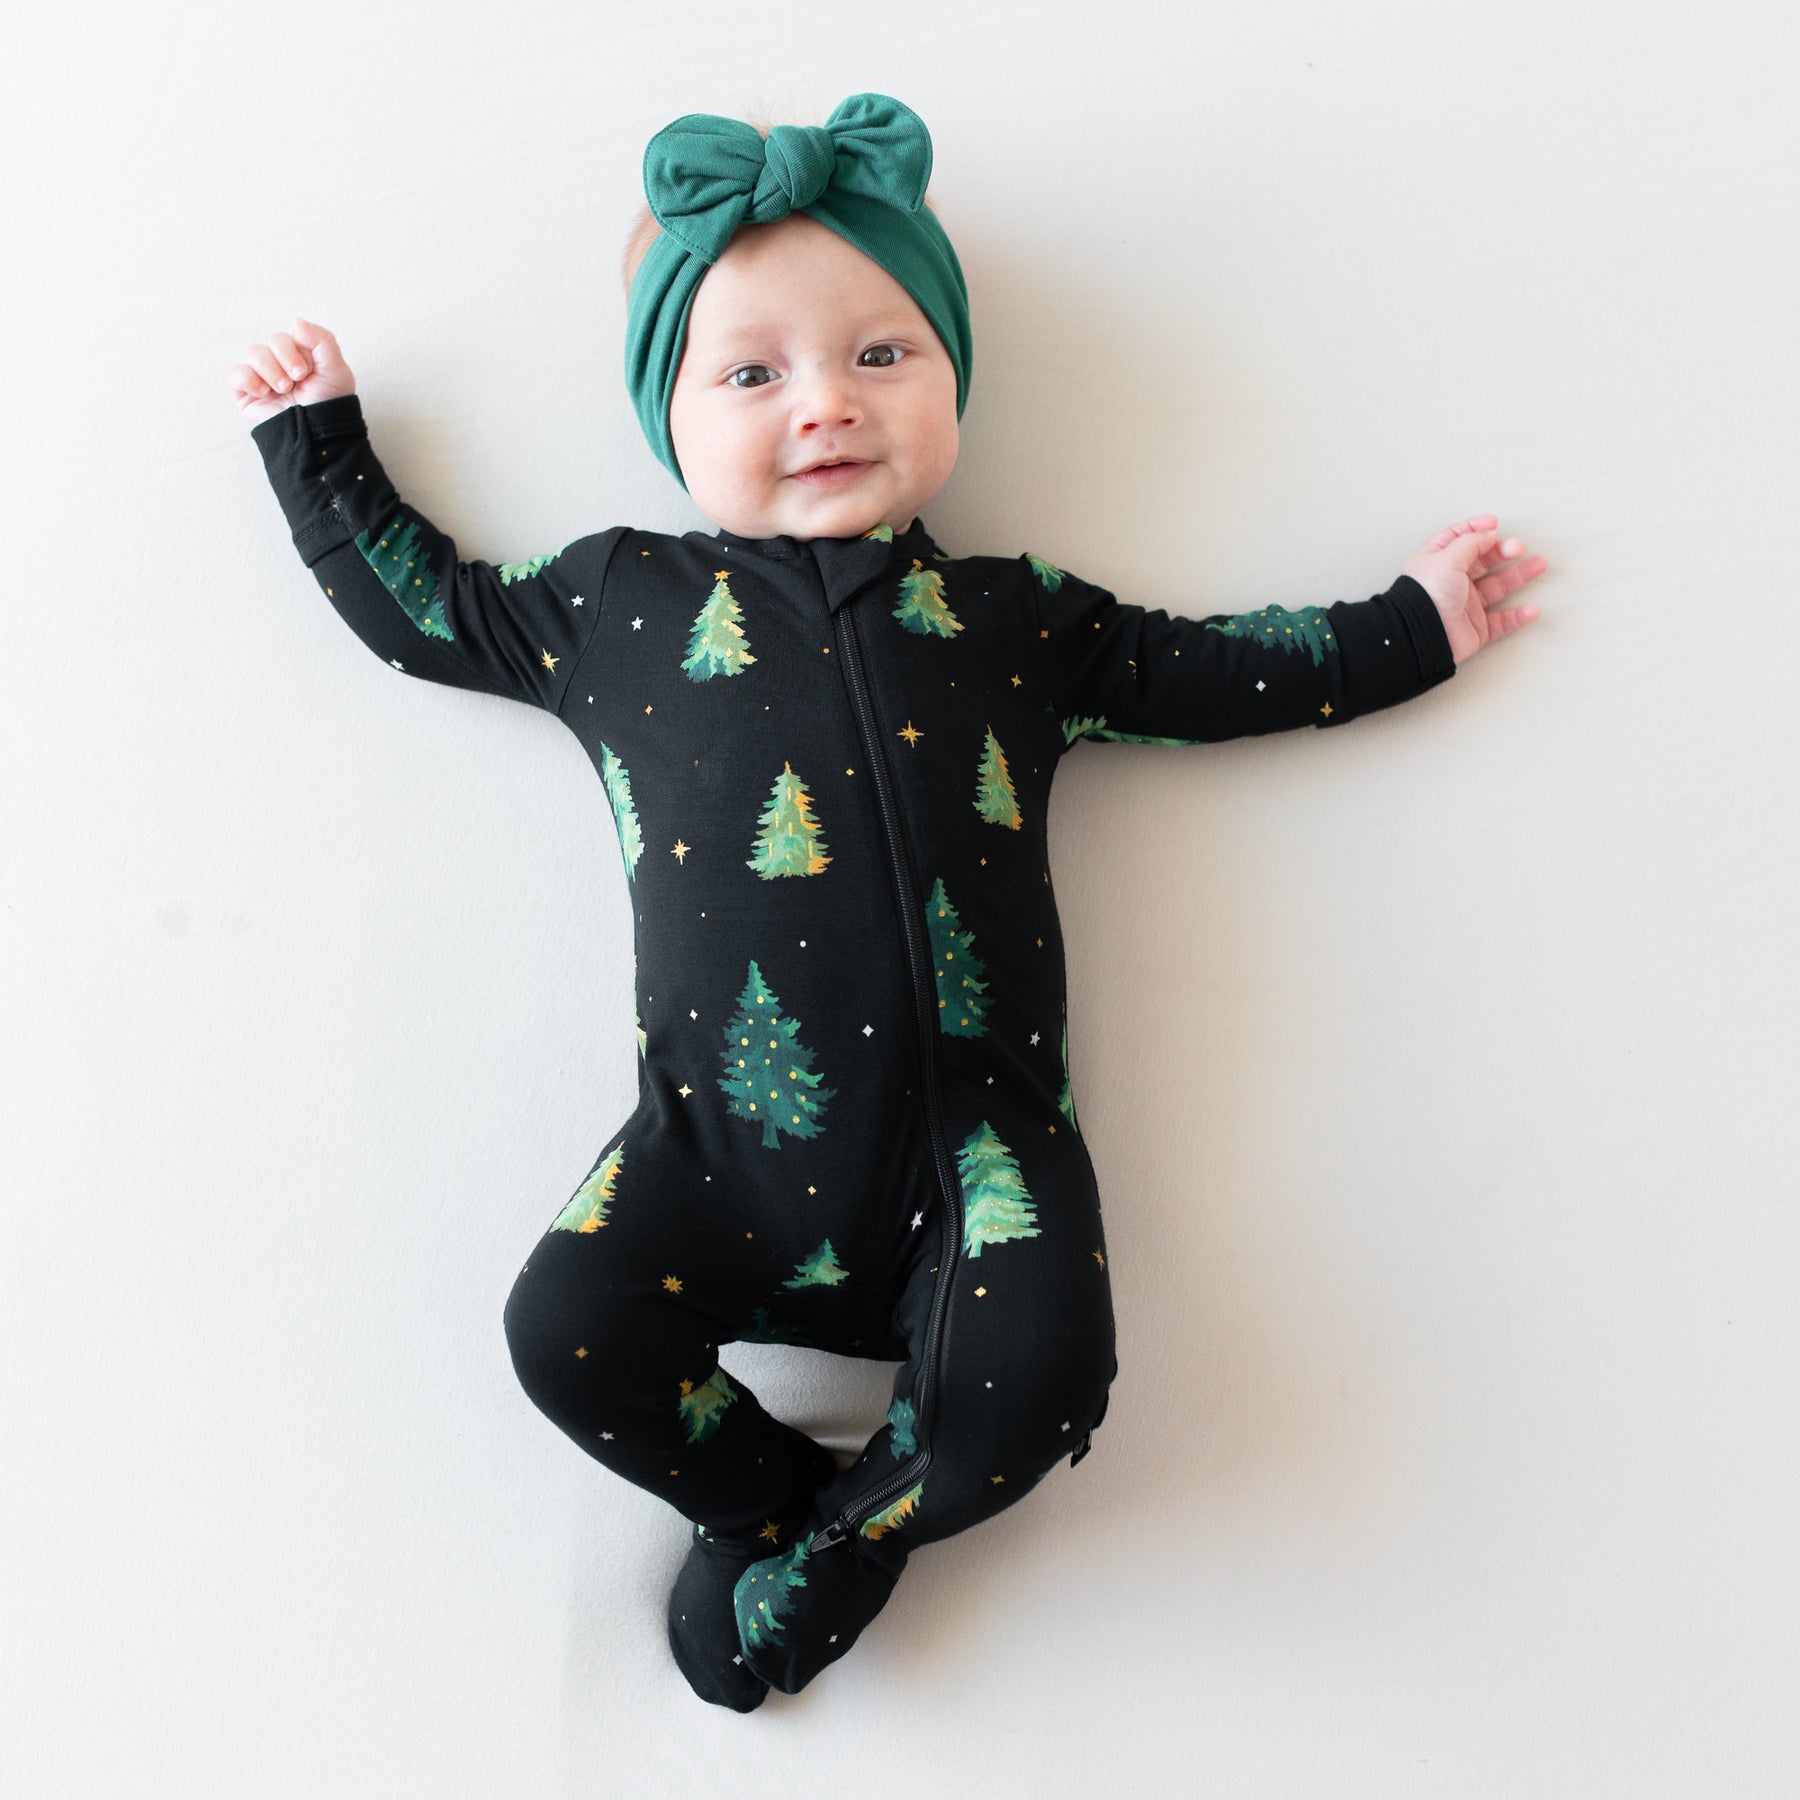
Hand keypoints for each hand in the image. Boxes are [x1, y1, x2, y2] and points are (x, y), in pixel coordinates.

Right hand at [228, 316, 355, 426]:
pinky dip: (247, 379)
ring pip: (252, 353)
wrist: (317, 435)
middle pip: (271, 341)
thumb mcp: (335, 369)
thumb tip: (296, 320)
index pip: (289, 335)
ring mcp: (263, 378)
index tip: (306, 372)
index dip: (295, 350)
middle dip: (284, 359)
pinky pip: (235, 374)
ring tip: (283, 389)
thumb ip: (321, 339)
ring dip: (269, 369)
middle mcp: (281, 365)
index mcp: (301, 357)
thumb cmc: (329, 405)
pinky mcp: (247, 394)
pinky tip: (263, 392)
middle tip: (296, 380)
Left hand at [1399, 515, 1545, 664]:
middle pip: (1481, 562)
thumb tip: (1487, 533)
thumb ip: (1470, 542)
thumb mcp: (1447, 558)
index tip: (1493, 523)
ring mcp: (1464, 607)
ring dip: (1519, 576)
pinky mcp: (1475, 630)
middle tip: (1518, 547)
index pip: (1456, 540)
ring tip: (1539, 564)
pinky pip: (1501, 622)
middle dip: (1502, 551)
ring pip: (1497, 588)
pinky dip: (1518, 616)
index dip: (1474, 529)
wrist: (1423, 636)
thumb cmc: (1427, 595)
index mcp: (1437, 564)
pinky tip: (1532, 609)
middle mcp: (1450, 584)